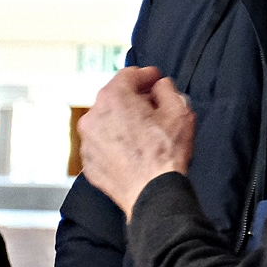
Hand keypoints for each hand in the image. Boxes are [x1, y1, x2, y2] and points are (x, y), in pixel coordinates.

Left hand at [78, 66, 195, 219]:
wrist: (151, 191)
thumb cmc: (165, 153)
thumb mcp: (179, 110)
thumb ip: (167, 89)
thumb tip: (159, 86)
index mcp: (113, 98)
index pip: (128, 75)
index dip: (145, 75)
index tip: (154, 79)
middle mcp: (92, 117)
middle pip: (114, 97)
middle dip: (134, 97)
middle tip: (154, 105)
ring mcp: (87, 141)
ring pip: (106, 121)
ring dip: (123, 120)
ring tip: (146, 129)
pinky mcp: (88, 161)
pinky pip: (102, 143)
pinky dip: (115, 141)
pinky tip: (134, 148)